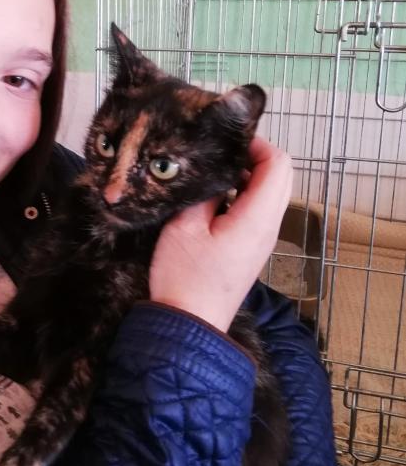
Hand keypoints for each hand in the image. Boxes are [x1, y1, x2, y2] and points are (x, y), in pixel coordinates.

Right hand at [149, 136, 291, 331]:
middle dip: (256, 156)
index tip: (228, 141)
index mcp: (256, 218)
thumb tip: (213, 169)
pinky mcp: (252, 248)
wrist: (189, 324)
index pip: (279, 165)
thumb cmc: (184, 276)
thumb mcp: (185, 225)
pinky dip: (244, 194)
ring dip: (249, 176)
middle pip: (281, 176)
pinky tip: (213, 197)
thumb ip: (204, 191)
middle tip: (221, 153)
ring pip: (271, 193)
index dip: (258, 144)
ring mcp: (262, 239)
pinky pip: (259, 210)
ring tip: (214, 172)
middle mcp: (268, 227)